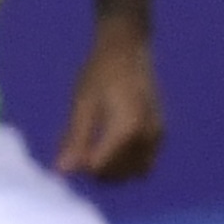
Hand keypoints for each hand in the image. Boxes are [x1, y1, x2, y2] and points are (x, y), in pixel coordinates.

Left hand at [56, 18, 164, 180]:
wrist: (128, 49)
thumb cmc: (100, 73)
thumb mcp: (82, 105)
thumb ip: (74, 139)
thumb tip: (62, 172)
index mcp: (127, 128)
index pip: (103, 167)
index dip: (83, 166)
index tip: (71, 152)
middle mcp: (149, 135)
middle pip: (121, 174)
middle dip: (99, 171)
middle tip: (80, 151)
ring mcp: (159, 135)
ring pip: (137, 172)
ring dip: (115, 171)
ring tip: (94, 150)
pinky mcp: (161, 132)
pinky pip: (146, 161)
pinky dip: (129, 163)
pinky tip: (110, 147)